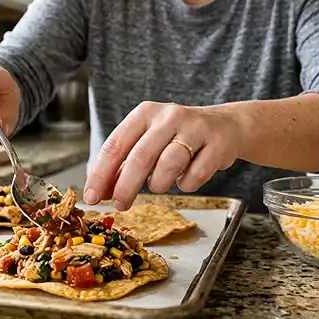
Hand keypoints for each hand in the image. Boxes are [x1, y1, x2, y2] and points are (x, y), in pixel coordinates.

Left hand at [82, 102, 243, 210]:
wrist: (226, 126)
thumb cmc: (178, 138)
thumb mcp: (148, 142)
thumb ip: (123, 165)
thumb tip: (100, 193)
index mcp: (145, 113)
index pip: (115, 144)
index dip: (101, 173)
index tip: (91, 197)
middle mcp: (168, 116)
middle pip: (140, 156)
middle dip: (126, 186)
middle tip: (120, 205)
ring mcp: (195, 128)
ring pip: (168, 165)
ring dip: (159, 184)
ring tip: (160, 184)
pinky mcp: (217, 144)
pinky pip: (195, 176)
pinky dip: (186, 184)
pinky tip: (187, 176)